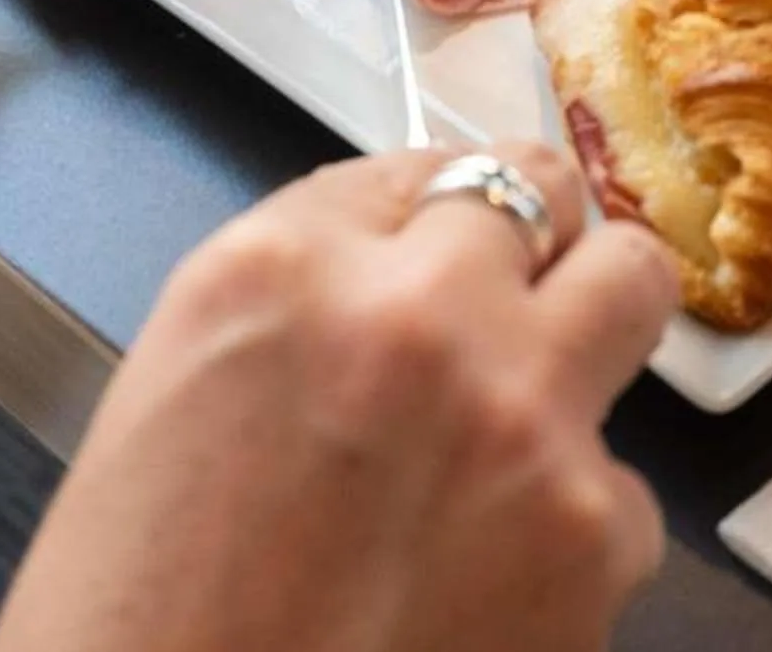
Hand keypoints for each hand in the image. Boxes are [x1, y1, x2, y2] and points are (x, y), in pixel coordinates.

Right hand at [0, 141, 678, 651]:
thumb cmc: (141, 628)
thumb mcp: (178, 404)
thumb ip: (301, 308)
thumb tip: (407, 261)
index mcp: (277, 272)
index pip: (420, 165)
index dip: (437, 216)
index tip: (444, 249)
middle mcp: (412, 313)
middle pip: (548, 186)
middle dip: (537, 241)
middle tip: (520, 298)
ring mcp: (520, 413)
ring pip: (631, 288)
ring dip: (590, 339)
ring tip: (527, 422)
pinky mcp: (593, 529)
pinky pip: (625, 487)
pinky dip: (576, 530)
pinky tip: (490, 585)